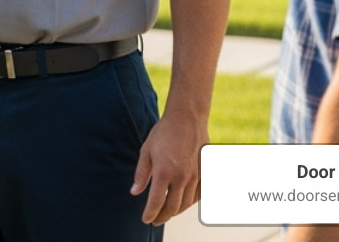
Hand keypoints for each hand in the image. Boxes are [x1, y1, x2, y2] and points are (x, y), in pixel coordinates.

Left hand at [130, 110, 205, 224]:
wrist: (187, 118)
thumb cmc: (163, 132)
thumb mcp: (146, 151)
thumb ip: (141, 174)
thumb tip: (134, 192)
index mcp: (164, 172)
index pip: (156, 202)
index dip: (150, 213)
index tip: (146, 220)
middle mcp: (181, 177)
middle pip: (172, 207)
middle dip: (162, 217)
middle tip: (155, 221)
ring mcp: (195, 176)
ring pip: (186, 203)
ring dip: (176, 211)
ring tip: (167, 213)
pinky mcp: (204, 173)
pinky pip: (198, 195)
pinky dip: (189, 202)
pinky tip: (182, 202)